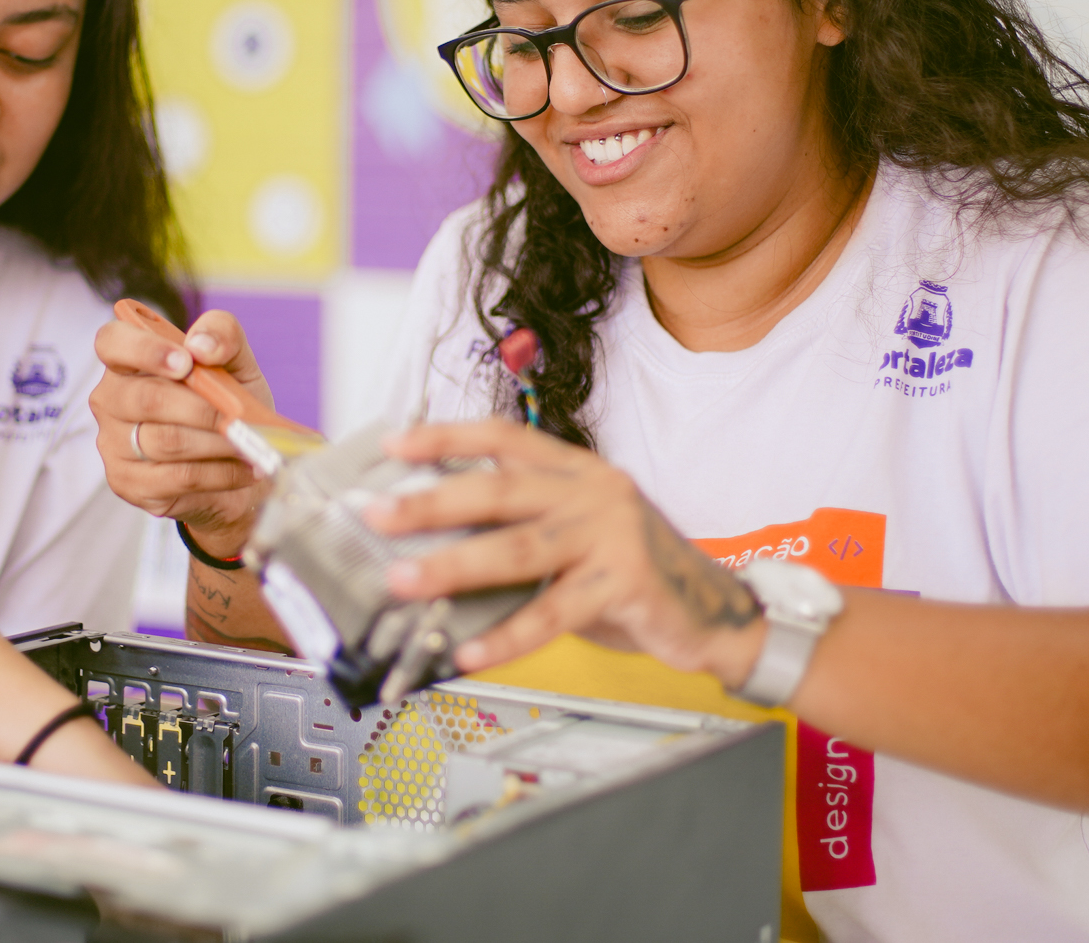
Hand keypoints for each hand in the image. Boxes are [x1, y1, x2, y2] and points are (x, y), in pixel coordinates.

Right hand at [91, 309, 272, 555]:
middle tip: (239, 415)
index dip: (145, 350)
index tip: (186, 362)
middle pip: (147, 399)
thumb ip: (223, 335)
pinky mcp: (130, 484)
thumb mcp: (237, 361)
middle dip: (203, 407)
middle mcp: (112, 401)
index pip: (112, 342)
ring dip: (219, 442)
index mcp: (128, 361)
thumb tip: (201, 345)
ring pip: (167, 441)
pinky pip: (179, 477)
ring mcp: (114, 445)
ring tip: (248, 442)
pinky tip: (244, 468)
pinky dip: (222, 472)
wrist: (240, 460)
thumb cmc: (228, 404)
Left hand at [370, 420, 765, 680]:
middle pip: (498, 490)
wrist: (711, 612)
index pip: (504, 437)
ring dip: (452, 567)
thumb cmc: (630, 573)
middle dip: (430, 502)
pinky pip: (551, 613)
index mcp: (576, 470)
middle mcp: (593, 492)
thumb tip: (433, 548)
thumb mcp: (576, 536)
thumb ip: (522, 531)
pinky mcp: (624, 583)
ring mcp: (610, 535)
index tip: (394, 443)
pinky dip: (505, 637)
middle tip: (377, 515)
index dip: (447, 437)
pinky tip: (469, 652)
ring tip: (403, 582)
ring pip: (517, 549)